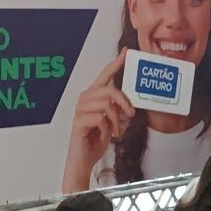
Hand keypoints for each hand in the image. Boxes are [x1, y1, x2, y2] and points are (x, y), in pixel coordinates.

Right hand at [62, 49, 135, 191]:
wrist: (85, 158)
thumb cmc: (98, 137)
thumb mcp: (114, 119)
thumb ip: (120, 107)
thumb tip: (132, 102)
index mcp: (94, 95)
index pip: (105, 75)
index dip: (116, 63)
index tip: (126, 52)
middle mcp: (85, 99)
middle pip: (110, 90)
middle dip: (124, 102)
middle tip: (131, 114)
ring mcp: (80, 110)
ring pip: (107, 105)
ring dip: (116, 120)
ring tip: (116, 130)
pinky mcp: (78, 122)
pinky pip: (101, 119)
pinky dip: (108, 128)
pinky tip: (105, 134)